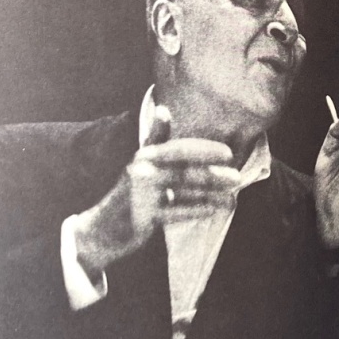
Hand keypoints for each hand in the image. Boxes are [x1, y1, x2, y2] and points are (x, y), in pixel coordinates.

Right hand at [74, 106, 241, 275]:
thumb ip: (156, 139)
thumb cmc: (130, 193)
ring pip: (184, 191)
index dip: (204, 150)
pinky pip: (177, 211)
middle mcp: (143, 170)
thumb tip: (163, 109)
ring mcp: (142, 194)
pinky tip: (216, 208)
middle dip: (213, 173)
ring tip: (232, 196)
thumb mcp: (140, 163)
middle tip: (237, 177)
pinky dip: (199, 209)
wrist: (102, 228)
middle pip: (184, 169)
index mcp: (145, 155)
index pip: (179, 148)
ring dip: (212, 193)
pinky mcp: (144, 216)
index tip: (227, 153)